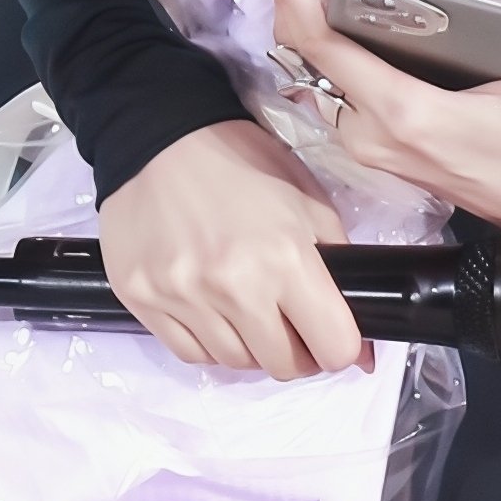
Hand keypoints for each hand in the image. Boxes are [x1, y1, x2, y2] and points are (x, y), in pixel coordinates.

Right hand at [97, 119, 359, 379]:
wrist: (160, 135)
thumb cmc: (242, 162)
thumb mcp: (310, 201)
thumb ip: (339, 265)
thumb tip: (358, 346)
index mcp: (285, 258)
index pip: (333, 347)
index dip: (342, 348)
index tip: (336, 338)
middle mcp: (234, 286)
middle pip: (283, 365)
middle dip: (299, 353)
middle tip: (294, 326)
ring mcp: (183, 296)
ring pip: (235, 363)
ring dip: (252, 347)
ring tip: (250, 312)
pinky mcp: (142, 299)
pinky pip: (189, 352)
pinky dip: (210, 343)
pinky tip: (214, 313)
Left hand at [262, 0, 500, 229]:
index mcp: (407, 113)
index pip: (326, 49)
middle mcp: (371, 133)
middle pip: (306, 53)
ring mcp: (366, 143)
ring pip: (311, 69)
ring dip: (302, 11)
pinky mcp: (371, 143)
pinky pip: (328, 84)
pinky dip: (318, 39)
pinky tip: (320, 1)